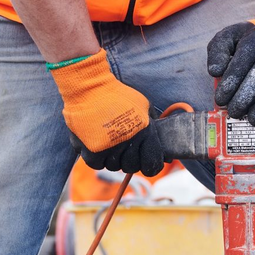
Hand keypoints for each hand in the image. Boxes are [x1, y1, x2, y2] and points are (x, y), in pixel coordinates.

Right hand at [51, 49, 164, 176]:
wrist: (89, 87)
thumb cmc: (118, 95)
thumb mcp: (144, 106)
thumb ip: (154, 126)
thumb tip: (165, 151)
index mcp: (145, 132)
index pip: (152, 165)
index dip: (150, 166)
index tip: (145, 161)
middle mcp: (128, 142)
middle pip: (131, 167)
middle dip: (130, 159)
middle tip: (123, 147)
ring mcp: (109, 148)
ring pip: (113, 166)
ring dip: (112, 157)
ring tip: (109, 142)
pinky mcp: (92, 150)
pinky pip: (97, 164)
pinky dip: (97, 158)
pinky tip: (97, 145)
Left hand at [207, 0, 254, 127]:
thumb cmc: (252, 37)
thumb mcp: (231, 35)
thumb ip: (218, 51)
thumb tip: (214, 72)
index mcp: (254, 41)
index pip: (240, 65)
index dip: (230, 85)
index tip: (220, 100)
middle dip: (244, 99)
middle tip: (234, 113)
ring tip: (253, 121)